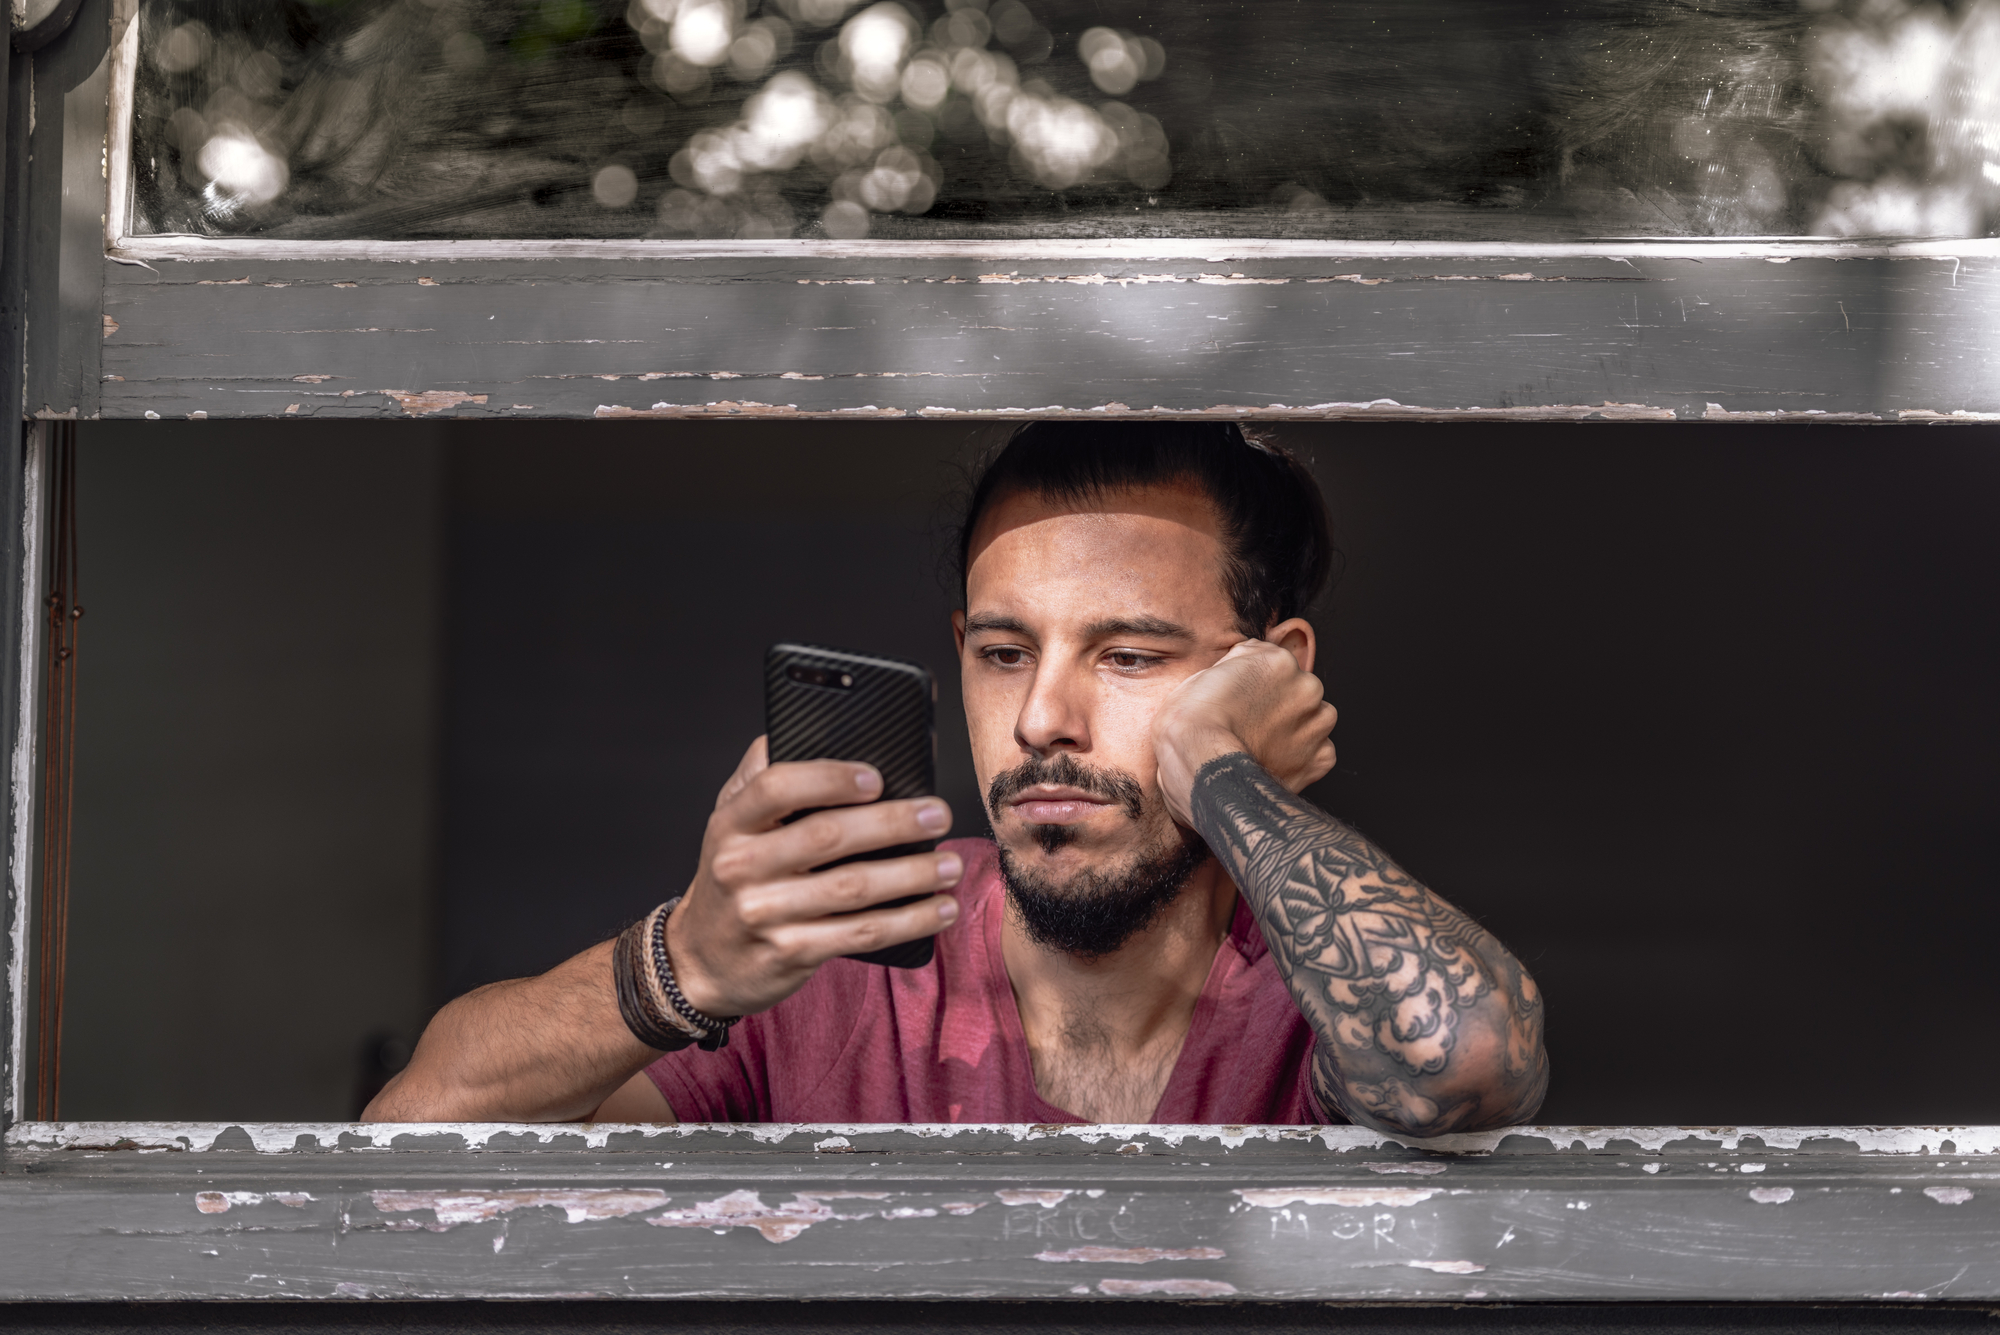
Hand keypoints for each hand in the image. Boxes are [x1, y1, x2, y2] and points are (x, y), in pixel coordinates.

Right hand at [664, 737, 964, 1017]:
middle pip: (827, 836)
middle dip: (893, 823)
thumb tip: (819, 727)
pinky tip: (940, 908)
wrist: (703, 960)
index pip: (776, 787)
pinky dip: (910, 920)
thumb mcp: (733, 820)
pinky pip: (861, 933)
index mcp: (731, 822)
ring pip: (853, 889)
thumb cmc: (736, 874)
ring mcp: (764, 913)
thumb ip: (765, 774)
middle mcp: (741, 866)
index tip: (877, 777)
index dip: (830, 778)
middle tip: (938, 815)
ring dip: (913, 875)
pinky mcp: (790, 952)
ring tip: (950, 864)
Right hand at [1152, 638, 1337, 825]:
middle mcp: (1307, 686)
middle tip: (1252, 725)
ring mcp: (1318, 722)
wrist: (1203, 767)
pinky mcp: (1321, 757)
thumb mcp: (1206, 674)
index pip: (1274, 664)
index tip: (1242, 701)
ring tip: (1264, 745)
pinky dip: (1301, 759)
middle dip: (1281, 706)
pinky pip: (1318, 753)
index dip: (1255, 685)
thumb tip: (1247, 662)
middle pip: (1299, 691)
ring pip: (1314, 720)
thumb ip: (1239, 664)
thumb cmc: (1193, 725)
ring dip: (1296, 730)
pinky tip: (1274, 762)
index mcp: (1279, 660)